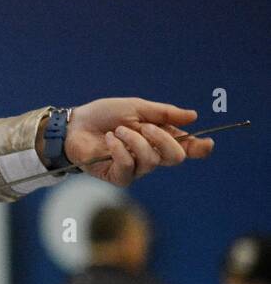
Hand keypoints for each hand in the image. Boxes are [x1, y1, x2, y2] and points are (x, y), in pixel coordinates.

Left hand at [65, 98, 214, 186]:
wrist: (75, 124)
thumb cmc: (103, 115)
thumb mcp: (135, 107)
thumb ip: (163, 113)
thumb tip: (193, 116)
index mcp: (158, 138)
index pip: (186, 147)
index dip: (200, 148)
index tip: (207, 143)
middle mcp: (151, 155)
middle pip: (176, 157)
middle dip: (163, 139)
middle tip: (144, 127)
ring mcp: (135, 168)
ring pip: (152, 160)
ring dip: (135, 141)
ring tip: (118, 130)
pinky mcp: (118, 176)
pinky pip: (128, 167)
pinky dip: (120, 151)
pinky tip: (109, 140)